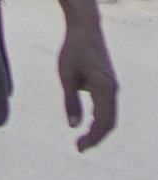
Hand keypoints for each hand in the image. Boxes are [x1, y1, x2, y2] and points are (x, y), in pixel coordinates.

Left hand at [60, 17, 119, 149]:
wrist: (85, 30)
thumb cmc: (73, 51)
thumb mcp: (66, 76)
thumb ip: (71, 101)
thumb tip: (73, 126)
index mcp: (104, 89)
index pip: (103, 122)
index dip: (92, 138)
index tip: (79, 148)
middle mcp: (112, 90)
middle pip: (109, 122)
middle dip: (96, 137)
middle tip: (79, 149)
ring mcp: (112, 87)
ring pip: (110, 115)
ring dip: (98, 129)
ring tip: (82, 141)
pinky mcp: (108, 83)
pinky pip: (107, 107)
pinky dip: (100, 119)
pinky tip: (88, 125)